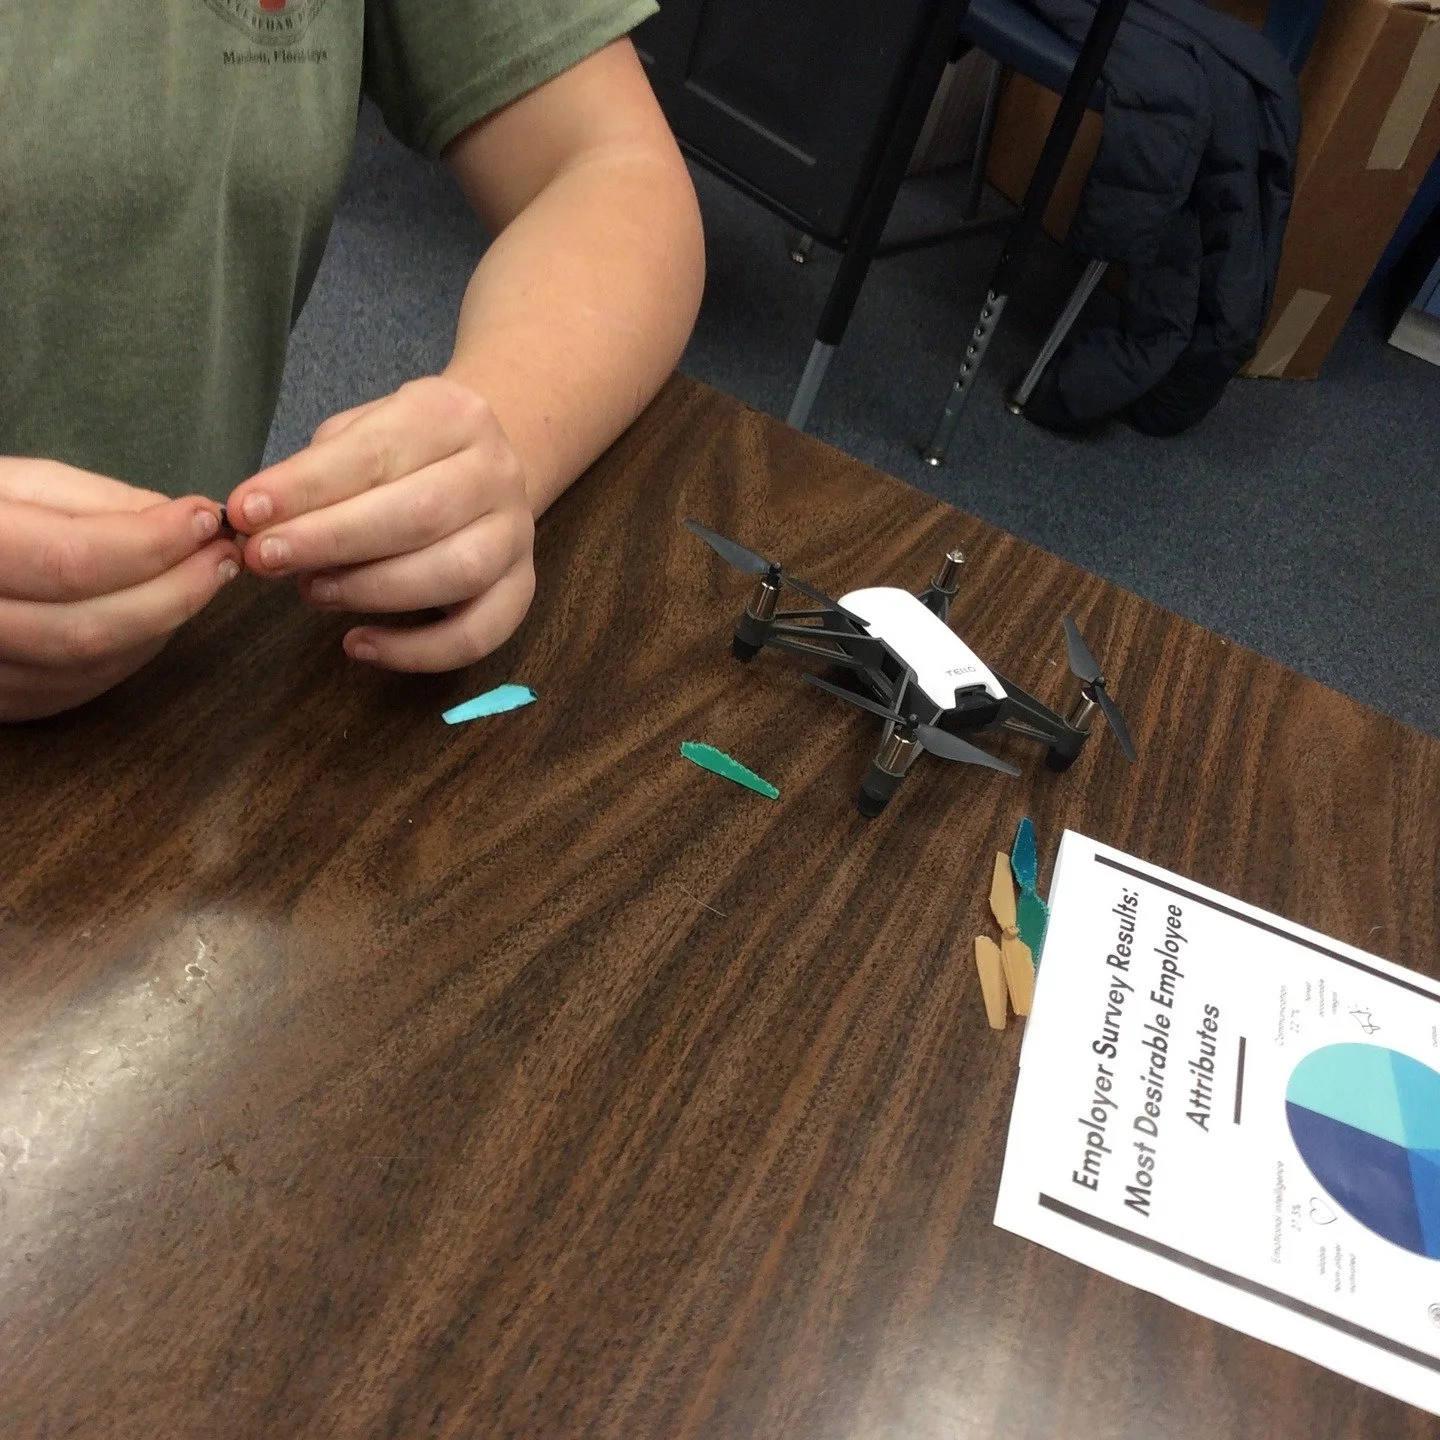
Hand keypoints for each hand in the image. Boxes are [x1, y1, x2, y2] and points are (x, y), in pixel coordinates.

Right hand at [0, 459, 241, 721]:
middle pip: (88, 628)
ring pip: (88, 667)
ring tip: (201, 578)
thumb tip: (182, 520)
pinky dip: (131, 653)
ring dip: (163, 624)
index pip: (70, 561)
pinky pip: (75, 689)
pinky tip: (158, 615)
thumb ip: (93, 501)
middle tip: (223, 557)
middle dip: (175, 592)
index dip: (150, 543)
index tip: (205, 517)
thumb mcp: (8, 481)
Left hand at [226, 377, 535, 670]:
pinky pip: (478, 635)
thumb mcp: (360, 435)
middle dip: (331, 541)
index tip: (245, 512)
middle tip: (265, 560)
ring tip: (310, 592)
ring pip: (454, 573)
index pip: (376, 453)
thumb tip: (256, 520)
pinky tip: (358, 645)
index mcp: (454, 416)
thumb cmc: (404, 454)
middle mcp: (497, 472)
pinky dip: (416, 652)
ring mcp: (516, 534)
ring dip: (370, 590)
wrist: (481, 467)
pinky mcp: (522, 589)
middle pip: (418, 514)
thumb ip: (315, 473)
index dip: (306, 487)